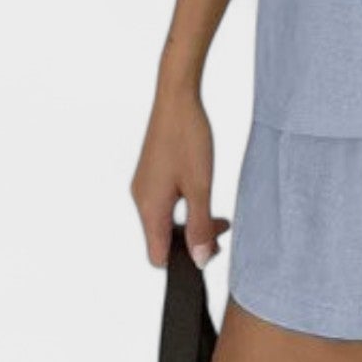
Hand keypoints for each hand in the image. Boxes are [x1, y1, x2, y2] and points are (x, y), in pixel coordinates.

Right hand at [129, 86, 230, 270]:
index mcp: (149, 208)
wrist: (177, 99)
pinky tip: (202, 195)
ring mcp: (143, 187)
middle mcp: (141, 201)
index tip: (209, 251)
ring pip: (164, 222)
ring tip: (218, 216)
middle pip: (161, 241)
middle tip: (221, 230)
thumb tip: (200, 260)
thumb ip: (199, 226)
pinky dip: (183, 208)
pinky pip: (163, 204)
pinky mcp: (150, 176)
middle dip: (191, 241)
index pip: (157, 257)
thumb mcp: (201, 187)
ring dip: (190, 224)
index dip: (182, 262)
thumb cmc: (188, 138)